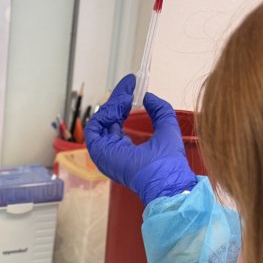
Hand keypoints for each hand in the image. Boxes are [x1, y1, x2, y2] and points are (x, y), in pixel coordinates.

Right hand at [85, 74, 196, 204]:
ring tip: (126, 96)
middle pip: (107, 121)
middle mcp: (113, 152)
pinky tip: (119, 106)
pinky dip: (104, 114)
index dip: (123, 104)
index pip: (117, 123)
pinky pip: (94, 128)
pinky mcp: (100, 152)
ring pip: (99, 122)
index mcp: (126, 150)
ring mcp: (105, 153)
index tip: (131, 87)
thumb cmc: (169, 160)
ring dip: (111, 106)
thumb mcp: (166, 125)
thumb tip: (147, 96)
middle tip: (128, 85)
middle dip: (116, 101)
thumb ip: (158, 109)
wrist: (166, 177)